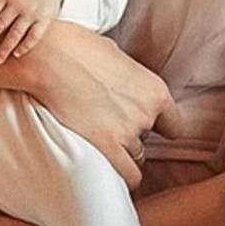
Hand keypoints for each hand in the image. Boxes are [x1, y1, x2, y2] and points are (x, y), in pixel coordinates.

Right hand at [0, 4, 179, 189]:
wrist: (49, 57)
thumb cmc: (76, 48)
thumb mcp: (115, 55)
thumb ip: (127, 76)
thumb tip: (121, 79)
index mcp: (155, 90)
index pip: (174, 126)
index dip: (158, 130)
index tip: (144, 130)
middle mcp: (147, 113)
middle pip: (147, 143)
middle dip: (131, 139)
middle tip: (107, 129)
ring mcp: (127, 132)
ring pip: (135, 157)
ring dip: (119, 154)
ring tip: (97, 142)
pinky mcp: (106, 146)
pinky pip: (128, 176)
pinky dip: (121, 177)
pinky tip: (109, 174)